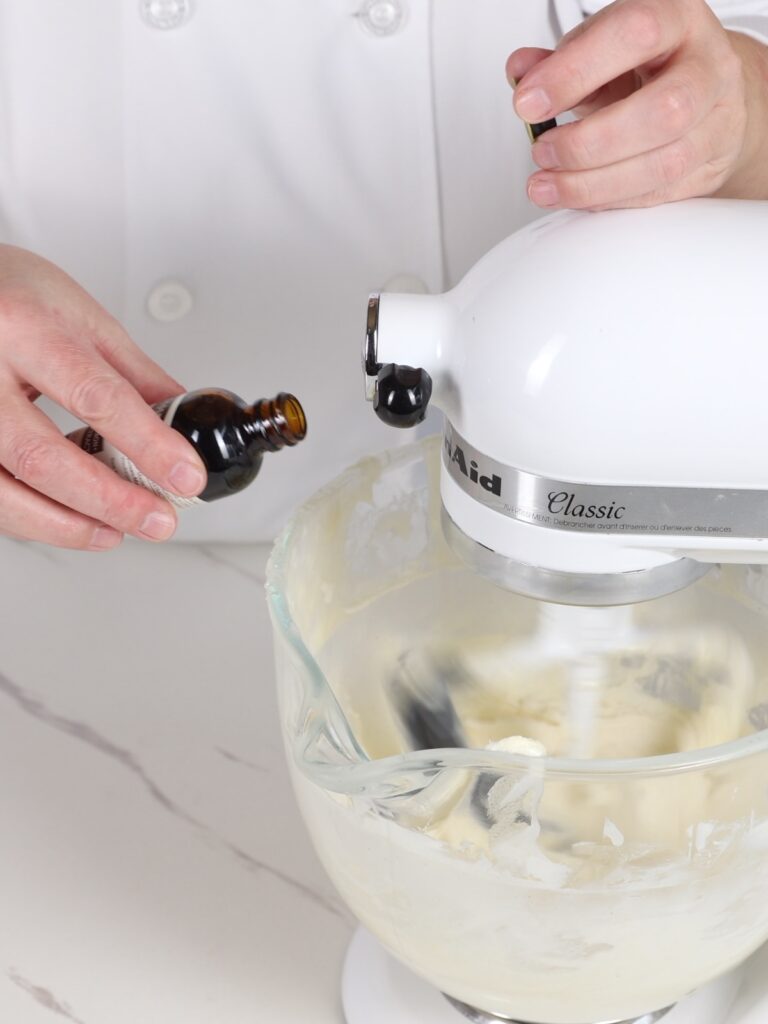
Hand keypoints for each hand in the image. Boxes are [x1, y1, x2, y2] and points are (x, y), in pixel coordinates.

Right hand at [0, 245, 206, 548]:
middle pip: (40, 457)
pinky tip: (74, 521)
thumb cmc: (14, 297)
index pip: (95, 395)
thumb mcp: (83, 317)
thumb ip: (135, 375)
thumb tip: (182, 425)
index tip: (185, 476)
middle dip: (109, 501)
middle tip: (158, 520)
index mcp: (23, 327)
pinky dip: (35, 520)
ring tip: (118, 531)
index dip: (147, 445)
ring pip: (4, 492)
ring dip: (69, 525)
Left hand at [507, 0, 767, 209]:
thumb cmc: (653, 64)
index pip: (633, 36)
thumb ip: (562, 59)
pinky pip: (660, 195)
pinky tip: (578, 195)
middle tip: (542, 151)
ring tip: (547, 184)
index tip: (528, 103)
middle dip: (588, 143)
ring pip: (664, 164)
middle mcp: (707, 68)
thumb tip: (521, 72)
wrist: (707, 89)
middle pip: (661, 111)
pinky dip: (610, 200)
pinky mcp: (710, 167)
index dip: (574, 73)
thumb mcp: (605, 48)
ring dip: (593, 184)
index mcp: (678, 19)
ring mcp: (717, 120)